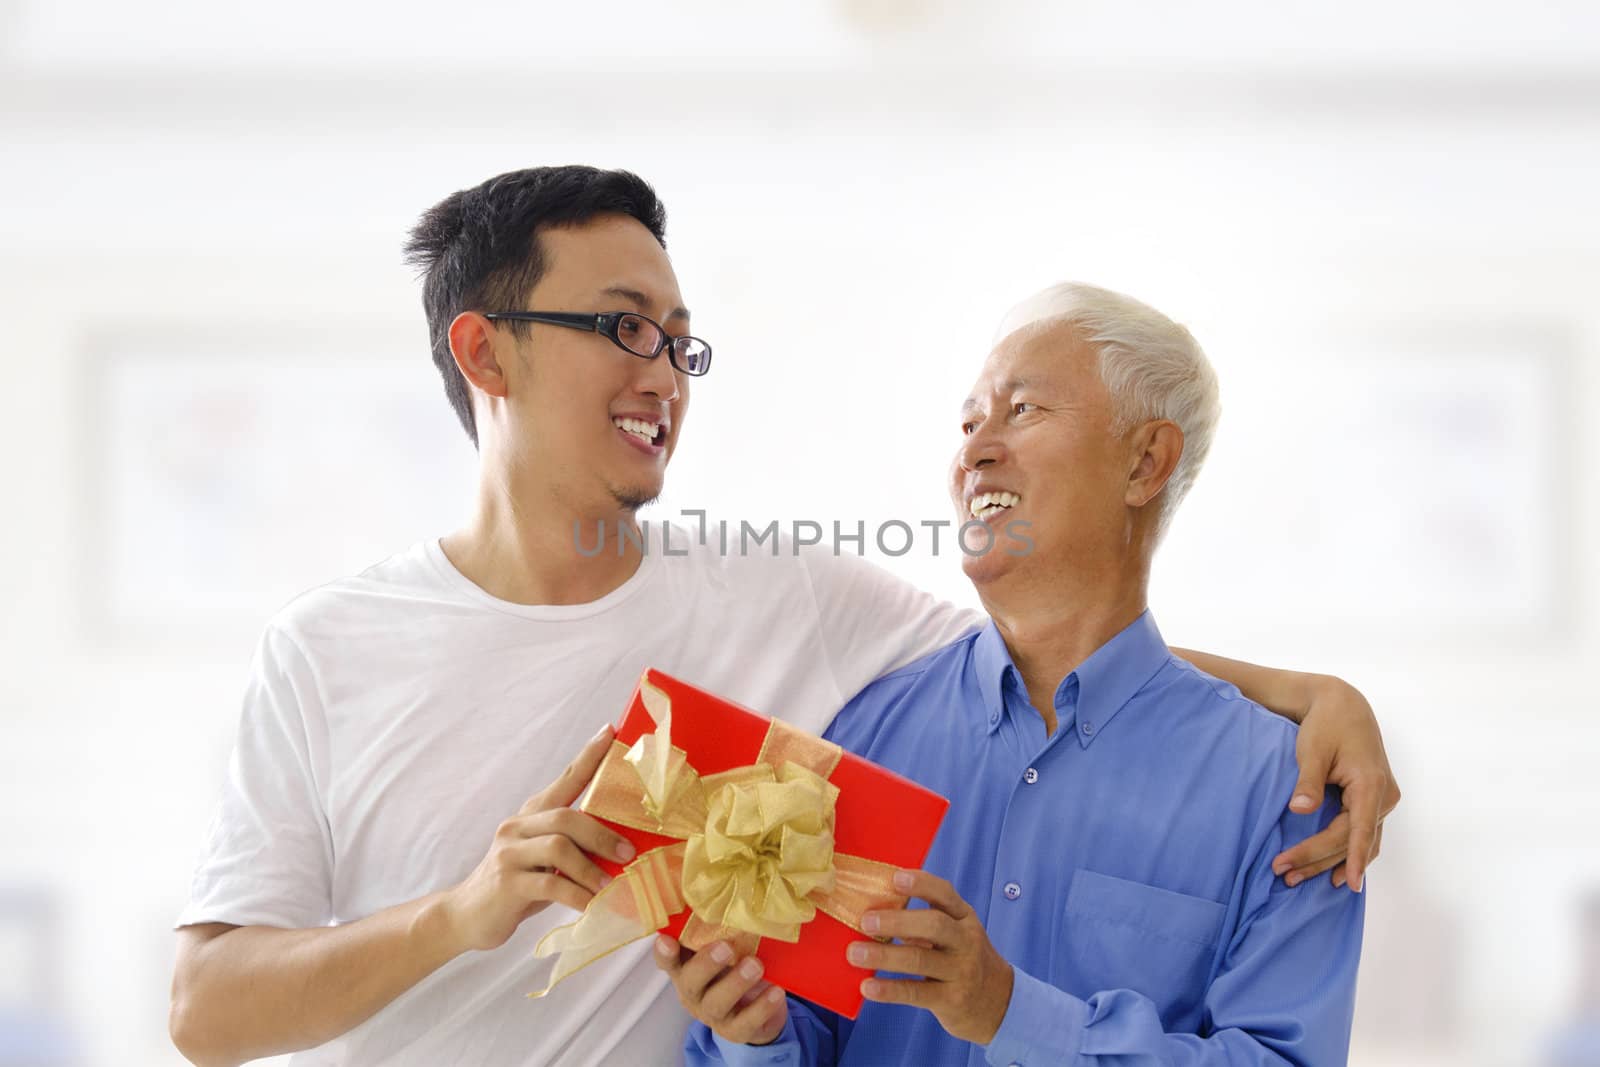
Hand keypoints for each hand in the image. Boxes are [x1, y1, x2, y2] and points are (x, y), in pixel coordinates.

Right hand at [442, 724, 636, 952]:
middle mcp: (518, 826)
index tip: (612, 731)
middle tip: (627, 854)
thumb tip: (624, 847)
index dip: (589, 756)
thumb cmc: (518, 886)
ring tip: (608, 887)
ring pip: (559, 848)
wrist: (467, 915)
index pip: (566, 778)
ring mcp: (509, 853)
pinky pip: (551, 886)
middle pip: (566, 817)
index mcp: (532, 814)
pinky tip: (590, 906)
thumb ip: (574, 847)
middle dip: (601, 835)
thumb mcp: (546, 860)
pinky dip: (577, 896)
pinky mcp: (506, 883)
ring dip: (591, 870)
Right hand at [654, 935, 788, 1045]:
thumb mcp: (724, 950)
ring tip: (755, 965)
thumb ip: (718, 930)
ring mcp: (713, 1014)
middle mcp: (694, 993)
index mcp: (686, 969)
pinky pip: (745, 1023)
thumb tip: (728, 890)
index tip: (666, 940)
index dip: (664, 953)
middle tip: (726, 947)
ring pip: (717, 1003)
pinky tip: (775, 991)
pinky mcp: (735, 1031)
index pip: (668, 961)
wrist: (757, 1014)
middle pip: (691, 982)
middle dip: (707, 964)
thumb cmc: (734, 970)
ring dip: (736, 983)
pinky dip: (762, 1007)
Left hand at [853, 870, 1013, 1044]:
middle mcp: (966, 941)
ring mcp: (961, 971)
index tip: (895, 878)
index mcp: (963, 917)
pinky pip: (917, 993)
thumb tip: (872, 912)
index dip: (921, 884)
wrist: (998, 1002)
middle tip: (865, 921)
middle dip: (898, 921)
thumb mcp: (955, 933)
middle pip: (934, 925)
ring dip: (884, 956)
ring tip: (854, 953)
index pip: (945, 894)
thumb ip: (923, 922)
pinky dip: (890, 990)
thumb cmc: (962, 959)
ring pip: (921, 959)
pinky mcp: (952, 1000)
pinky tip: (867, 987)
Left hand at [1271, 676, 1400, 892]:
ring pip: (1360, 842)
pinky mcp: (1375, 802)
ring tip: (1298, 879)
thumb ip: (1308, 782)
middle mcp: (1384, 796)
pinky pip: (1365, 835)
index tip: (1349, 883)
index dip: (1354, 858)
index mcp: (1371, 784)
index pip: (1361, 828)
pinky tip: (1334, 874)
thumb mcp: (1312, 750)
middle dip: (1318, 859)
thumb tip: (1300, 810)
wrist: (1343, 706)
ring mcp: (1383, 801)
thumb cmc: (1326, 725)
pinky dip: (1349, 853)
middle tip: (1284, 874)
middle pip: (1352, 839)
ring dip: (1331, 862)